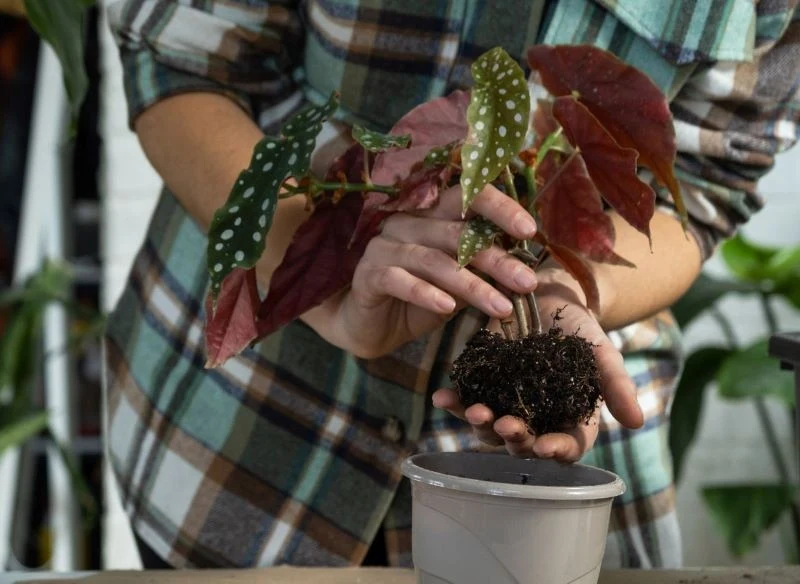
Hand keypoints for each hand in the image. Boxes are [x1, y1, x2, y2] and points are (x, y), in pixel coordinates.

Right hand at [309, 183, 538, 358]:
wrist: (370, 327)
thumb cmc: (418, 300)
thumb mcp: (457, 286)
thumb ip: (481, 271)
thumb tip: (525, 269)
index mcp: (432, 216)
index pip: (467, 196)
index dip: (499, 208)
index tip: (530, 231)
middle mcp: (408, 223)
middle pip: (457, 233)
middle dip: (496, 259)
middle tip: (527, 281)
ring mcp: (385, 246)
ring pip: (434, 260)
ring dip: (471, 285)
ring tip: (501, 308)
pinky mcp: (368, 274)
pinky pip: (399, 280)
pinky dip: (426, 294)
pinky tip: (448, 309)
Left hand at [432, 265, 643, 461]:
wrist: (545, 295)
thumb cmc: (579, 327)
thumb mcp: (602, 352)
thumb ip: (617, 385)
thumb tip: (638, 422)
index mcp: (569, 419)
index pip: (567, 447)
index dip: (556, 451)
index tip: (545, 446)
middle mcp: (536, 419)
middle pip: (523, 443)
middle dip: (513, 438)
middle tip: (505, 424)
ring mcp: (506, 403)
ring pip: (490, 428)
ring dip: (479, 424)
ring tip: (472, 410)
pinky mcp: (481, 385)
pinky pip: (465, 400)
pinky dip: (453, 402)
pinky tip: (442, 397)